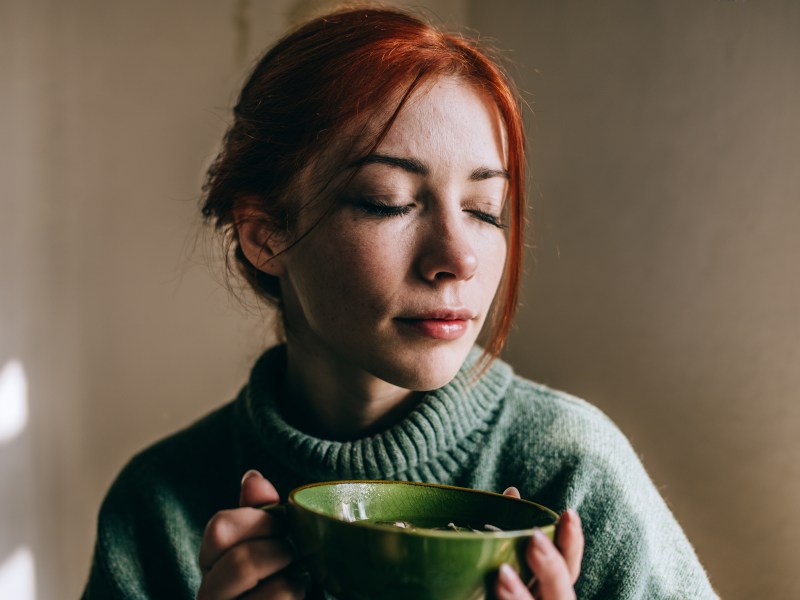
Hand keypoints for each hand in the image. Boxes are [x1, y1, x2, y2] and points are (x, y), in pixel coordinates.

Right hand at [197, 470, 307, 598]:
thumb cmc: (279, 581)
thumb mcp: (270, 545)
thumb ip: (259, 515)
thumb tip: (253, 478)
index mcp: (210, 566)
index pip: (219, 529)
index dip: (259, 520)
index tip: (283, 526)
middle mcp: (210, 596)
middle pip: (240, 561)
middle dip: (280, 552)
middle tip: (295, 555)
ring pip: (266, 594)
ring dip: (293, 581)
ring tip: (301, 580)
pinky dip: (296, 597)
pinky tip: (300, 597)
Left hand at [494, 487, 583, 599]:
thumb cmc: (490, 592)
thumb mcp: (503, 565)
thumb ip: (510, 535)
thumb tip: (512, 493)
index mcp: (545, 592)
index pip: (568, 567)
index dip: (572, 543)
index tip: (568, 513)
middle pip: (561, 595)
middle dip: (552, 570)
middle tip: (534, 539)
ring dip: (520, 598)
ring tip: (502, 575)